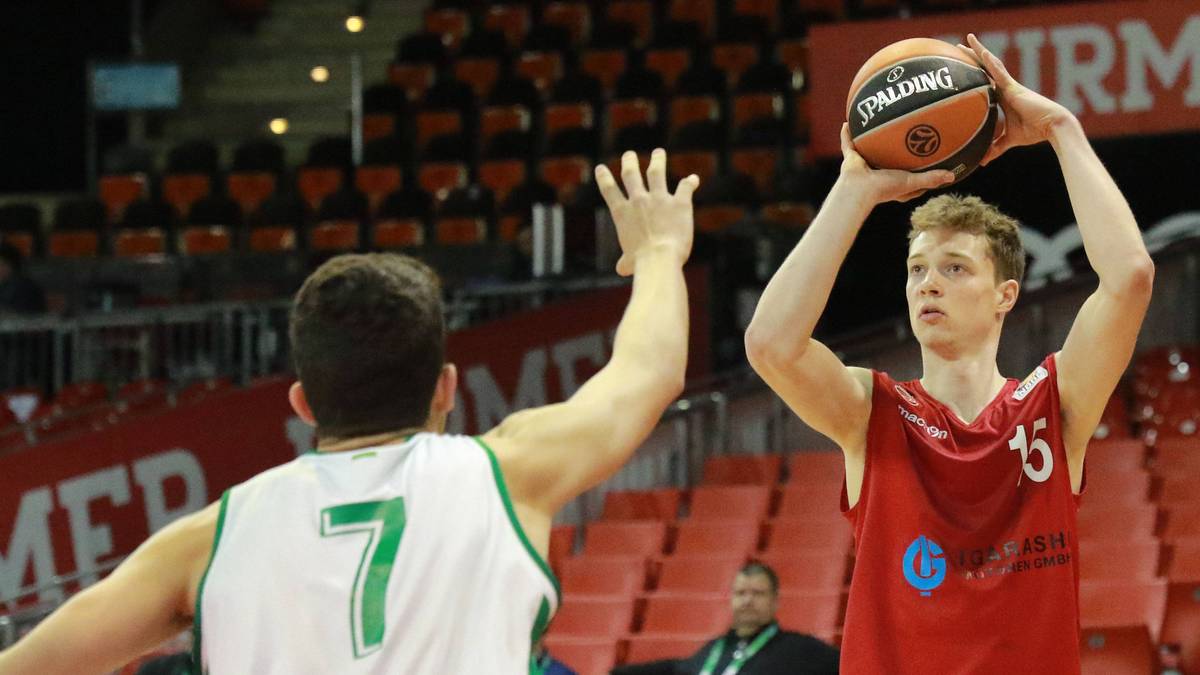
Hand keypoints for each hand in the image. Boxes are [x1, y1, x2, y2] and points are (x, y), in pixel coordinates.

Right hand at [596, 148, 698, 276]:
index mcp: (622, 213)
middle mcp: (638, 200)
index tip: (601, 168)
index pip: (609, 190)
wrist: (660, 258)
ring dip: (657, 160)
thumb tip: (621, 269)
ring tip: (658, 153)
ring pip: (656, 172)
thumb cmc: (642, 263)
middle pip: (631, 174)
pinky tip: (694, 179)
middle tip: (629, 154)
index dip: (603, 177)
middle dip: (629, 162)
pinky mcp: (680, 202)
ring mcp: (660, 198)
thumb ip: (625, 261)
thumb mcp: (629, 263)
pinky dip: (690, 182)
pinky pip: (685, 187)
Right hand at [838, 123, 955, 203]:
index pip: (909, 179)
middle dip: (894, 151)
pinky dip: (847, 134)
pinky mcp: (851, 160)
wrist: (859, 189)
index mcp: (892, 184)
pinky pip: (848, 144)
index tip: (929, 162)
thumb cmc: (884, 188)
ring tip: (877, 124)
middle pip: (888, 160)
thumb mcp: (911, 182)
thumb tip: (952, 176)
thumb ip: (930, 178)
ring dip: (870, 139)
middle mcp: (877, 174)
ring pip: (868, 149)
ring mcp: (864, 166)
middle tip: (906, 137)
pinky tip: (848, 121)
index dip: (919, 172)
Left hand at [959, 33, 1075, 164]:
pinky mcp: (1014, 87)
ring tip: (967, 39)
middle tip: (956, 46)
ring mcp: (1009, 86)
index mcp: (1002, 98)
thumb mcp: (1009, 140)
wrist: (1052, 127)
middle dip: (972, 57)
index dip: (973, 74)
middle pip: (984, 69)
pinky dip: (990, 63)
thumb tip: (982, 161)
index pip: (983, 82)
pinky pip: (999, 72)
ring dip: (979, 52)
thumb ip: (995, 148)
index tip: (960, 68)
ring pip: (991, 65)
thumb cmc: (1034, 132)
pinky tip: (981, 53)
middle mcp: (1004, 88)